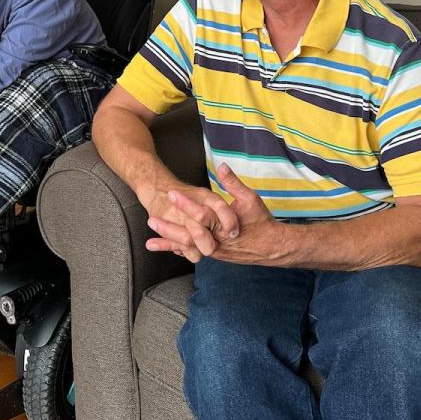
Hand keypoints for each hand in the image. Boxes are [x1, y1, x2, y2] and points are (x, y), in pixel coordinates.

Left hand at [147, 164, 286, 265]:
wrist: (271, 247)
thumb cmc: (260, 221)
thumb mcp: (250, 198)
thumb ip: (233, 183)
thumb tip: (222, 165)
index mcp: (223, 226)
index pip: (201, 215)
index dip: (185, 204)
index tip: (171, 194)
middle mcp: (217, 242)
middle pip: (189, 236)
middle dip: (169, 229)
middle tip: (152, 220)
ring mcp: (214, 251)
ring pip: (188, 249)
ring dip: (169, 244)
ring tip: (149, 242)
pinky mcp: (213, 254)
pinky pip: (192, 253)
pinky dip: (178, 251)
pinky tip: (164, 250)